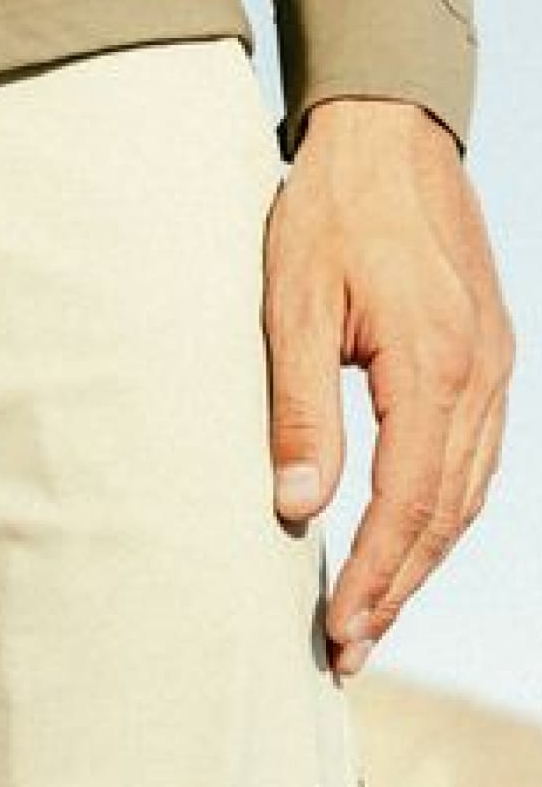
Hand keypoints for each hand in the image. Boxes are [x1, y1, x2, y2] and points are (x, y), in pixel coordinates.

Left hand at [263, 95, 514, 676]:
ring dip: (421, 563)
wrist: (389, 133)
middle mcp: (481, 375)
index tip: (335, 631)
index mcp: (433, 365)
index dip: (372, 576)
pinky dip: (443, 514)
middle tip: (347, 653)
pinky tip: (407, 545)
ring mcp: (494, 367)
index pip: (407, 503)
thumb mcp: (292, 305)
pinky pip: (475, 459)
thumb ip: (298, 409)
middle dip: (396, 590)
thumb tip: (297, 508)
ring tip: (371, 617)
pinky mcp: (488, 358)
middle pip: (446, 515)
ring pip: (468, 494)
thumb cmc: (328, 211)